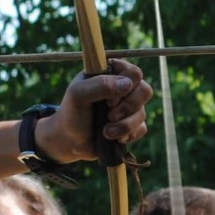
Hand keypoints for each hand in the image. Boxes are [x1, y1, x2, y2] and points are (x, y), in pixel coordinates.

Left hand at [35, 60, 152, 162]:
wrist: (70, 141)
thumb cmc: (71, 113)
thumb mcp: (78, 94)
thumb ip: (100, 85)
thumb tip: (128, 84)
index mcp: (110, 72)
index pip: (134, 72)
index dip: (125, 87)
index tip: (107, 100)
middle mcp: (122, 87)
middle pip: (145, 90)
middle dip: (127, 107)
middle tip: (109, 115)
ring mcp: (128, 106)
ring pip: (143, 112)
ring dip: (125, 125)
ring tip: (106, 132)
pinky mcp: (131, 125)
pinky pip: (142, 128)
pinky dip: (128, 135)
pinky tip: (113, 137)